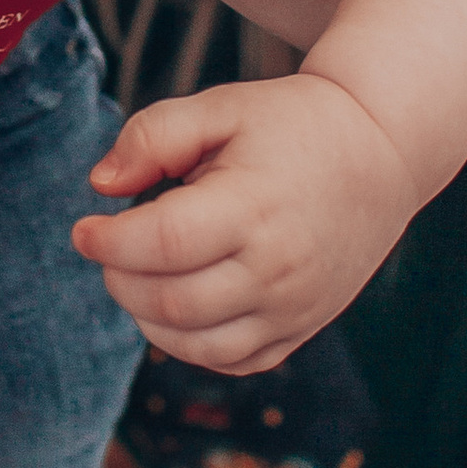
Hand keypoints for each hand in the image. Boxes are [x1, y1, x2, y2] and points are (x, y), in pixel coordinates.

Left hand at [72, 76, 415, 372]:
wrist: (381, 151)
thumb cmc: (290, 125)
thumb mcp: (220, 107)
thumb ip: (151, 136)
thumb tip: (100, 185)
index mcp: (254, 205)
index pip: (161, 242)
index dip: (108, 242)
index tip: (85, 230)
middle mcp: (277, 266)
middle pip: (171, 301)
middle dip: (119, 280)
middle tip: (110, 251)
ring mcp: (294, 305)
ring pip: (197, 343)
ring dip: (147, 318)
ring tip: (140, 276)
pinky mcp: (301, 326)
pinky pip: (232, 359)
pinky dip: (190, 344)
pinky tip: (178, 304)